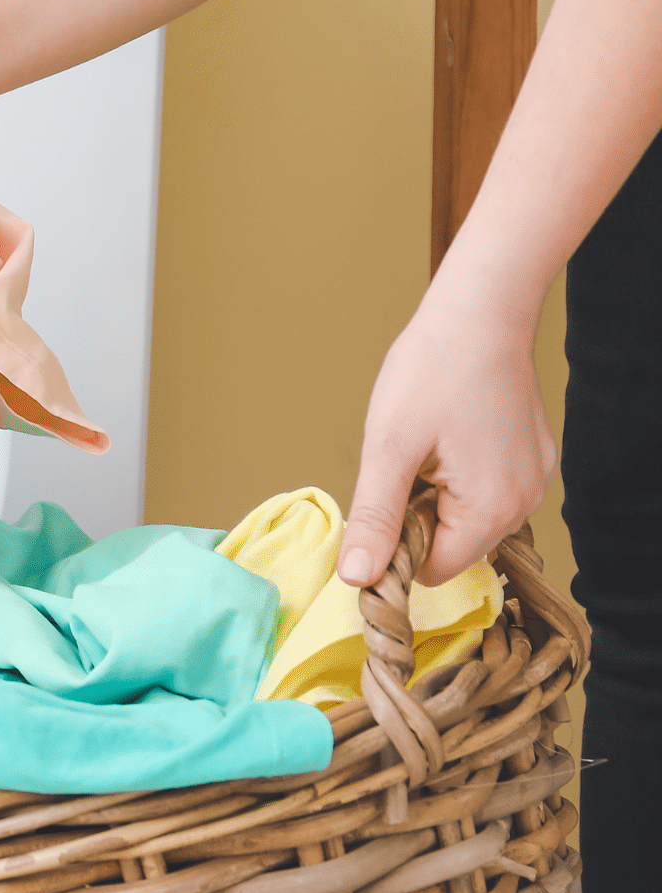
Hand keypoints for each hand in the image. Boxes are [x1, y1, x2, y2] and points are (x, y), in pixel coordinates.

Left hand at [339, 297, 556, 588]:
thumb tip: (358, 579)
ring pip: (468, 519)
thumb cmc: (432, 370)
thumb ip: (375, 518)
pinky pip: (487, 491)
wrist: (480, 313)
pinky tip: (450, 436)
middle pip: (453, 546)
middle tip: (405, 462)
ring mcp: (535, 481)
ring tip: (428, 445)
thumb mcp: (389, 447)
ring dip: (438, 496)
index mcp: (493, 509)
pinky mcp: (534, 460)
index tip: (380, 502)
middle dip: (418, 516)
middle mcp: (525, 503)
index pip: (434, 571)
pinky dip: (460, 476)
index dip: (397, 547)